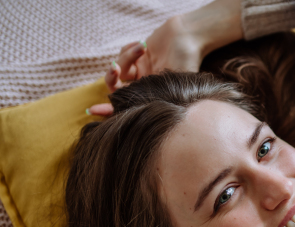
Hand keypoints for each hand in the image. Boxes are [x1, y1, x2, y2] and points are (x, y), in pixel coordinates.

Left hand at [88, 0, 242, 115]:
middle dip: (111, 78)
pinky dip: (129, 49)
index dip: (110, 110)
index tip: (93, 110)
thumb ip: (156, 95)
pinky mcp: (137, 55)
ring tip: (142, 47)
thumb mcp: (174, 82)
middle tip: (114, 69)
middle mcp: (144, 85)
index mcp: (152, 95)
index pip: (128, 106)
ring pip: (119, 68)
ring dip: (127, 56)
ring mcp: (140, 70)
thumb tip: (138, 109)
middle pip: (116, 88)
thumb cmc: (187, 61)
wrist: (189, 36)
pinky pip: (123, 54)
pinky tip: (143, 45)